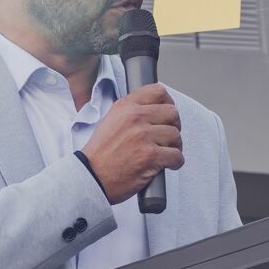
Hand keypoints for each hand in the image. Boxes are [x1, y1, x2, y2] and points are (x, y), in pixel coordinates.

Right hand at [80, 83, 181, 203]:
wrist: (91, 177)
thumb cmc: (100, 154)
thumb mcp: (110, 121)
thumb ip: (131, 112)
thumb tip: (153, 111)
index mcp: (125, 106)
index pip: (158, 92)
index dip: (168, 102)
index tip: (168, 114)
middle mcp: (135, 118)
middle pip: (172, 113)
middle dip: (174, 126)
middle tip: (168, 137)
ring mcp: (143, 137)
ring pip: (176, 135)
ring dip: (175, 146)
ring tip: (166, 153)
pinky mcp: (151, 156)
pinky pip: (177, 156)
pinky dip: (176, 162)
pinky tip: (168, 165)